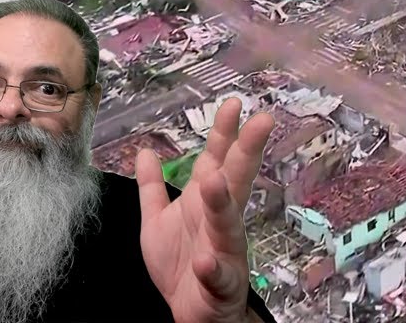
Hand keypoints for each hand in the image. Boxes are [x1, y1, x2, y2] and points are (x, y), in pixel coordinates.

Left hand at [136, 97, 274, 322]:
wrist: (191, 313)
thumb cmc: (181, 266)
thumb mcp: (157, 221)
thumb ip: (151, 187)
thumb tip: (145, 152)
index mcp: (206, 202)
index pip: (219, 160)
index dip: (225, 132)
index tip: (233, 103)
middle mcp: (221, 221)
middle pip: (236, 181)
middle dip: (247, 151)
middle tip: (260, 123)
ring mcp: (225, 251)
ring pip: (227, 224)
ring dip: (221, 204)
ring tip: (213, 181)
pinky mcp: (220, 284)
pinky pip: (217, 274)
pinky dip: (212, 267)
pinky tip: (205, 258)